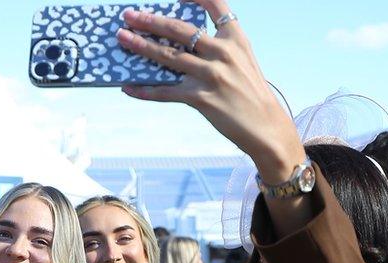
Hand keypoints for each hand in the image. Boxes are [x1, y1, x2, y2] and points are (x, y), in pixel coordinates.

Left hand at [116, 0, 304, 182]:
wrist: (265, 126)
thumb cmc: (251, 92)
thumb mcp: (243, 60)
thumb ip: (219, 46)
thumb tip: (182, 42)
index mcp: (235, 39)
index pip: (215, 5)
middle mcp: (223, 52)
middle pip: (180, 30)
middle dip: (151, 21)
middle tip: (129, 16)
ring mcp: (211, 75)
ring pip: (168, 56)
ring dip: (141, 46)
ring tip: (122, 38)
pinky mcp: (201, 98)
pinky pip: (165, 92)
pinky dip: (145, 91)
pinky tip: (128, 87)